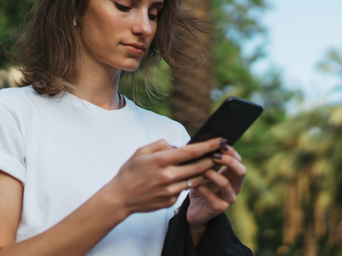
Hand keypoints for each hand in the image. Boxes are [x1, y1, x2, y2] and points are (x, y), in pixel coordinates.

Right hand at [104, 138, 223, 215]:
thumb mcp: (141, 151)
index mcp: (161, 160)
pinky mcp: (170, 201)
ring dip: (205, 171)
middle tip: (222, 152)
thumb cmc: (130, 171)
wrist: (120, 198)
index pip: (192, 151)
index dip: (209, 145)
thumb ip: (161, 145)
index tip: (221, 140)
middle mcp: (168, 176)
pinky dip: (188, 182)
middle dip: (213, 159)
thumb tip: (180, 146)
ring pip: (196, 180)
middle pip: (200, 166)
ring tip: (210, 163)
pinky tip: (188, 177)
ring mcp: (170, 191)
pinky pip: (184, 189)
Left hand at [186, 143, 245, 228]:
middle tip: (214, 155)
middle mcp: (235, 187)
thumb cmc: (200, 187)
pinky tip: (193, 183)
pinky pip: (212, 197)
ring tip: (200, 168)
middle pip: (241, 171)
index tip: (218, 144)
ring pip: (225, 184)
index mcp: (233, 176)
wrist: (194, 211)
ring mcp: (228, 199)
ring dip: (212, 173)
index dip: (230, 151)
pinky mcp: (219, 208)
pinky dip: (202, 188)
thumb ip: (207, 159)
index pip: (239, 160)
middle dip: (228, 161)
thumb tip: (203, 142)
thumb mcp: (204, 171)